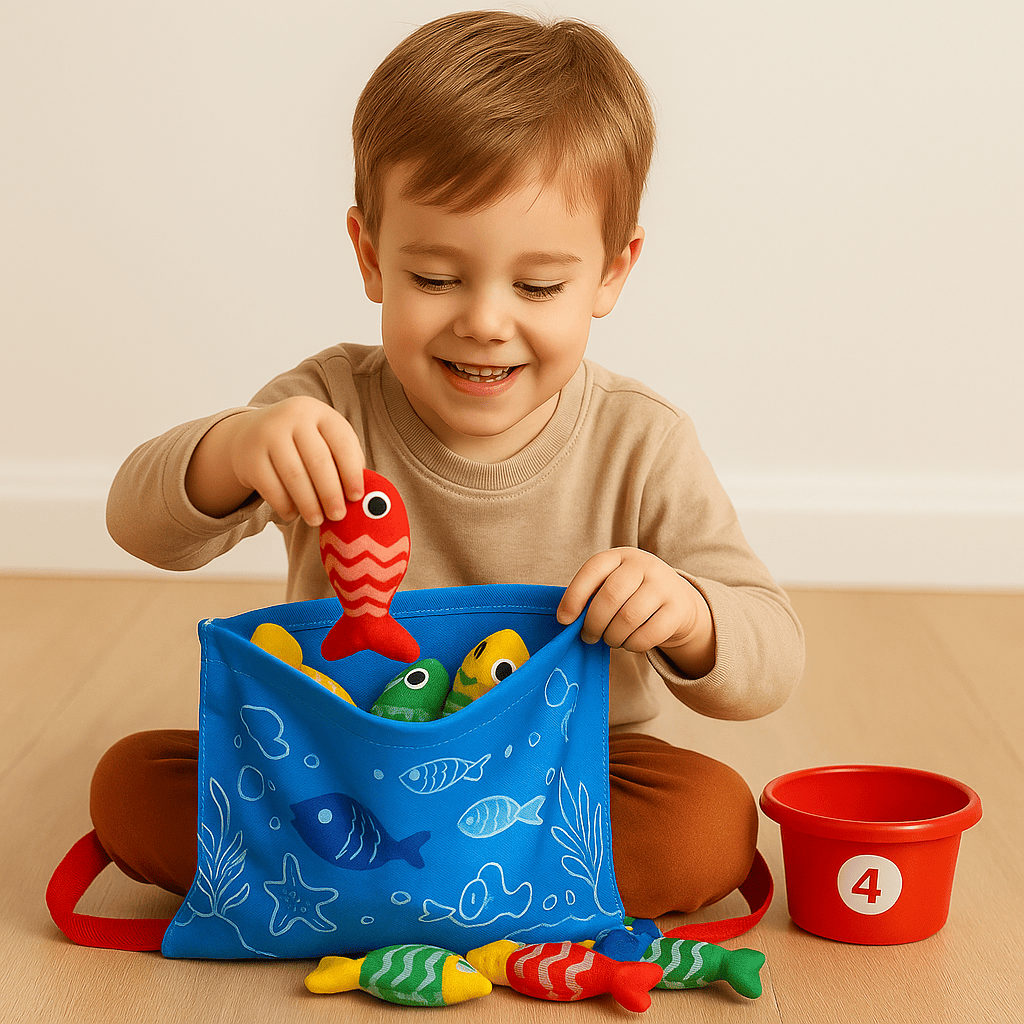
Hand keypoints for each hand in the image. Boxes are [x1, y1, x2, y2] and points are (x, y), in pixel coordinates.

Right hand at [185, 396, 364, 525]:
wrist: (252, 433)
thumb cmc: (302, 443)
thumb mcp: (324, 439)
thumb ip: (344, 460)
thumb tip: (362, 497)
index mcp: (320, 413)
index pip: (342, 443)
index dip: (352, 473)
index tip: (357, 497)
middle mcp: (293, 418)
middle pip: (318, 461)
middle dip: (331, 494)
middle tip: (338, 516)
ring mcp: (268, 434)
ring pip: (294, 476)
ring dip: (309, 504)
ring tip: (317, 520)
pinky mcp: (250, 457)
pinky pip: (271, 488)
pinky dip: (285, 506)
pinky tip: (293, 514)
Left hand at [556, 548, 715, 676]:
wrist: (677, 600)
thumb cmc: (632, 594)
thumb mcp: (613, 584)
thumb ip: (592, 596)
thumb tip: (568, 620)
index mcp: (620, 556)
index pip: (592, 570)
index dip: (574, 596)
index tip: (564, 620)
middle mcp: (644, 565)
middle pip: (610, 597)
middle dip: (593, 623)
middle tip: (588, 636)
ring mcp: (664, 586)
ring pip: (628, 618)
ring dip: (612, 637)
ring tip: (610, 640)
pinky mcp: (678, 609)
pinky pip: (648, 634)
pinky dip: (632, 645)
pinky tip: (629, 642)